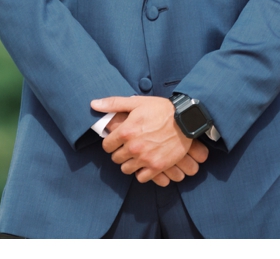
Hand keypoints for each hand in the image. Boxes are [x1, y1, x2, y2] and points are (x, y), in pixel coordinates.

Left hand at [92, 95, 207, 184]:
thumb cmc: (160, 109)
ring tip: (136, 156)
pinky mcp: (157, 167)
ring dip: (129, 163)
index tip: (117, 140)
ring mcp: (145, 158)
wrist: (185, 119)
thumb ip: (113, 104)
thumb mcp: (136, 102)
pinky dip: (141, 172)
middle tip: (128, 147)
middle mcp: (133, 147)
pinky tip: (145, 163)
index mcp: (126, 131)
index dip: (111, 143)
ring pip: (126, 169)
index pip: (106, 146)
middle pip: (116, 159)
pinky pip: (141, 178)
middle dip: (120, 153)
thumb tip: (93, 104)